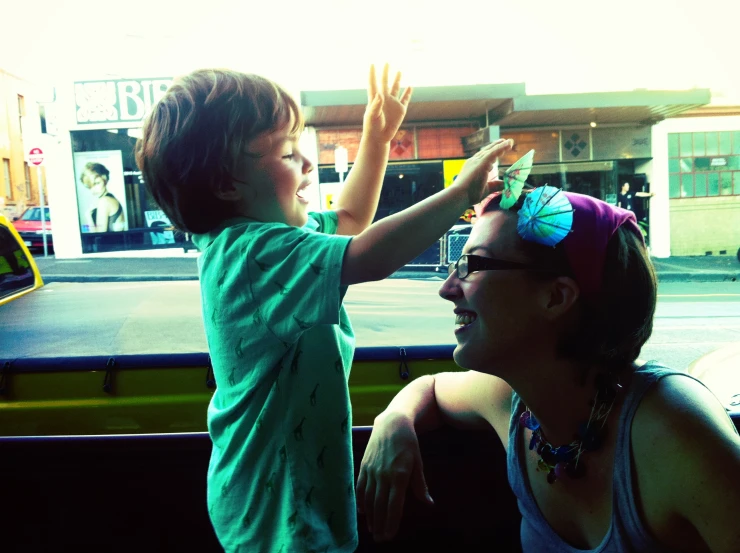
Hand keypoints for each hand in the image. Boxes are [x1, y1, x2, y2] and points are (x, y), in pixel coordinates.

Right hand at [355, 412, 432, 541]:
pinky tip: (363, 511)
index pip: (394, 505)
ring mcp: (372, 470)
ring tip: (372, 529)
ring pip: (368, 498)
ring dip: (370, 516)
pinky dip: (360, 500)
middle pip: (380, 505)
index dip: (391, 522)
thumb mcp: (418, 462)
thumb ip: (420, 485)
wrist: (392, 423)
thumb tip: (428, 503)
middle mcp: (383, 475)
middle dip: (380, 524)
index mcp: (399, 476)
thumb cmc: (408, 443)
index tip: (390, 536)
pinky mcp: (364, 465)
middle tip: (381, 539)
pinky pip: (360, 487)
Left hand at [362, 64, 412, 144]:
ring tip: (398, 71)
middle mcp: (384, 99)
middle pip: (385, 83)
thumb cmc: (372, 127)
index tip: (372, 64)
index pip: (373, 84)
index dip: (372, 74)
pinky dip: (408, 93)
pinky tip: (410, 87)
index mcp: (375, 99)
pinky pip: (405, 99)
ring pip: (396, 89)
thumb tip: (380, 94)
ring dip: (397, 80)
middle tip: (387, 63)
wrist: (379, 137)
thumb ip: (376, 105)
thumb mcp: (372, 116)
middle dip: (386, 73)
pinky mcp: (400, 110)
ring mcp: (392, 104)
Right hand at [454, 139, 512, 204]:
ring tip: (510, 142)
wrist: (459, 196)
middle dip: (497, 146)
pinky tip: (508, 144)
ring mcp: (477, 161)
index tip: (501, 150)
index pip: (484, 157)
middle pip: (487, 151)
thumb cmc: (468, 195)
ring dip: (501, 145)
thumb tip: (504, 184)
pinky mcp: (481, 163)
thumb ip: (494, 185)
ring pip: (491, 150)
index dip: (493, 153)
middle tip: (506, 142)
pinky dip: (501, 147)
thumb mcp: (485, 189)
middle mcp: (474, 161)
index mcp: (473, 167)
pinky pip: (493, 152)